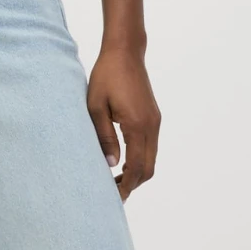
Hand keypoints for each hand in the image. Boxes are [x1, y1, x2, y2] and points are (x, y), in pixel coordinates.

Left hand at [86, 44, 159, 199]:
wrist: (125, 52)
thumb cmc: (106, 76)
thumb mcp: (96, 107)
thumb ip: (104, 137)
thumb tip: (110, 165)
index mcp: (137, 125)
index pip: (135, 167)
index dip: (125, 186)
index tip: (112, 197)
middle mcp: (151, 126)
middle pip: (147, 169)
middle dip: (132, 184)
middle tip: (112, 193)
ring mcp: (155, 121)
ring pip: (151, 159)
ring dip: (136, 172)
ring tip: (114, 179)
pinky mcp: (153, 117)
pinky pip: (150, 146)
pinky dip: (139, 159)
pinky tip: (122, 161)